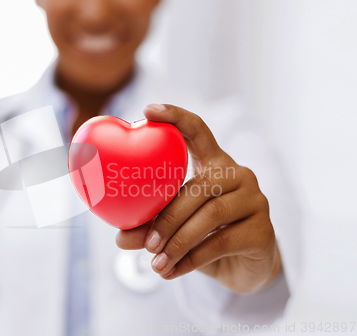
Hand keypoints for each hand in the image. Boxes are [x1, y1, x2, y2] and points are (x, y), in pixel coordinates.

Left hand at [116, 104, 281, 293]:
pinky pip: (221, 242)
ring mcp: (256, 201)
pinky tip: (170, 272)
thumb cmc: (205, 237)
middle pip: (199, 186)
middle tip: (144, 243)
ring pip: (210, 215)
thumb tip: (119, 238)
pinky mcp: (264, 231)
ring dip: (177, 241)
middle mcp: (239, 175)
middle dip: (167, 217)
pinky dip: (191, 259)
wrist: (245, 268)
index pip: (198, 131)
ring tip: (155, 262)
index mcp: (215, 164)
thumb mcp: (176, 228)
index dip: (175, 117)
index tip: (147, 110)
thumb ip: (150, 228)